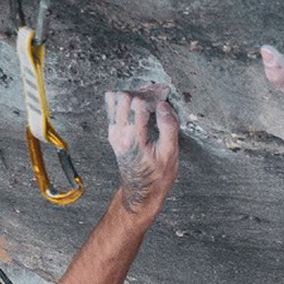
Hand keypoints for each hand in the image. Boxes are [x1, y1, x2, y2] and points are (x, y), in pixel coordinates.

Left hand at [105, 84, 178, 212]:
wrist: (141, 192)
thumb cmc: (157, 177)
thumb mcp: (170, 154)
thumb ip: (168, 127)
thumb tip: (164, 106)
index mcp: (133, 138)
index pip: (137, 103)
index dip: (153, 94)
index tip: (165, 94)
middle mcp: (119, 134)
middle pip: (122, 96)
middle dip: (142, 91)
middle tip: (158, 94)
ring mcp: (113, 133)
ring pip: (114, 99)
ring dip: (133, 94)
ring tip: (149, 99)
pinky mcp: (113, 133)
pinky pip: (113, 108)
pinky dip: (127, 101)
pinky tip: (141, 106)